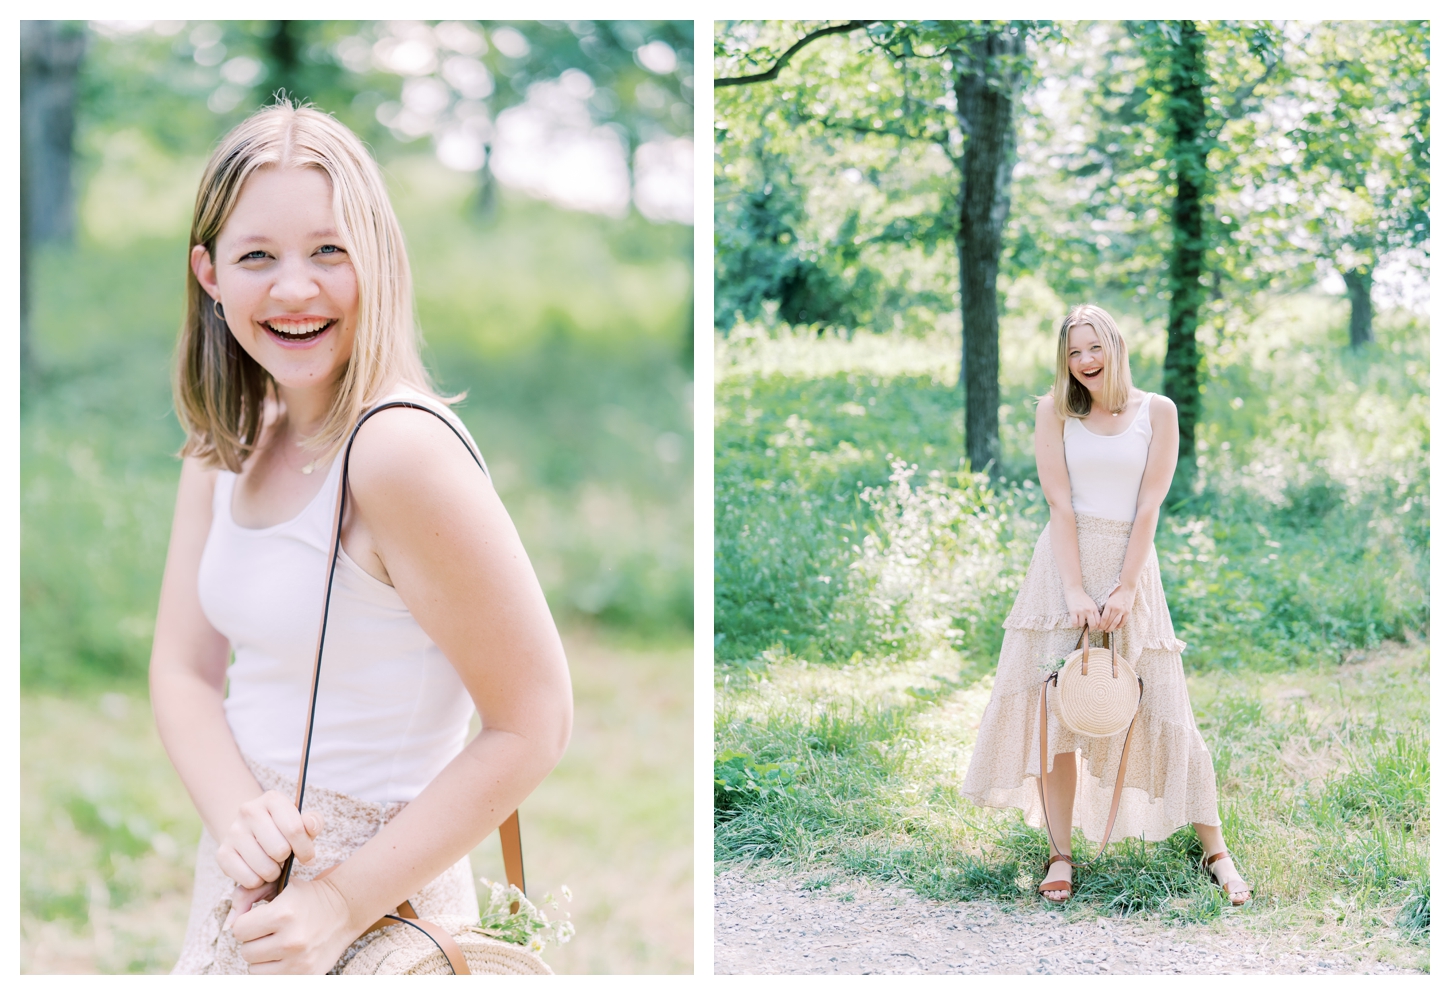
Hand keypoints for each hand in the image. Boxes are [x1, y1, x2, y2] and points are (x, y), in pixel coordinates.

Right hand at [216, 790, 323, 891]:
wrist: (250, 831)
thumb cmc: (282, 827)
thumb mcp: (301, 820)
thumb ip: (313, 822)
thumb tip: (311, 827)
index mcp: (272, 799)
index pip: (295, 829)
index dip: (305, 849)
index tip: (308, 858)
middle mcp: (249, 811)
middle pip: (279, 850)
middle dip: (287, 859)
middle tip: (284, 857)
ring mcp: (233, 832)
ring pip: (264, 867)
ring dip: (274, 872)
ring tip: (273, 864)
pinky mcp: (222, 853)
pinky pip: (249, 879)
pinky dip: (258, 881)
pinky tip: (259, 871)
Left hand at [230, 874, 357, 973]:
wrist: (344, 910)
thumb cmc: (306, 897)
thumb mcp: (279, 886)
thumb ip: (247, 896)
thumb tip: (230, 922)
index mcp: (283, 913)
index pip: (239, 929)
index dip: (246, 922)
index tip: (258, 919)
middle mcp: (291, 939)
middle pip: (246, 951)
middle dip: (254, 941)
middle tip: (270, 931)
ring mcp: (299, 961)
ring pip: (255, 969)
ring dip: (262, 958)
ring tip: (278, 944)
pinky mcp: (306, 975)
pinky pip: (271, 980)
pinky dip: (274, 970)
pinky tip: (286, 956)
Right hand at [1064, 587, 1100, 630]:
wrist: (1074, 590)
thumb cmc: (1083, 597)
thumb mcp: (1092, 604)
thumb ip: (1094, 612)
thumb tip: (1095, 623)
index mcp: (1094, 608)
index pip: (1098, 621)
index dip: (1096, 626)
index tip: (1093, 627)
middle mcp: (1089, 610)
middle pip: (1092, 625)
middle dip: (1090, 628)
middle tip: (1087, 628)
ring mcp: (1081, 611)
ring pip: (1082, 624)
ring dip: (1080, 624)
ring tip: (1079, 621)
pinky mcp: (1073, 611)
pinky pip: (1075, 623)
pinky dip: (1074, 624)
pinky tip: (1074, 622)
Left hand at [1099, 581, 1134, 631]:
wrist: (1127, 587)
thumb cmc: (1116, 591)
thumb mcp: (1108, 598)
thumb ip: (1105, 606)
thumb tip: (1100, 615)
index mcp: (1110, 605)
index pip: (1104, 618)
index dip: (1101, 624)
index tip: (1098, 626)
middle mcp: (1116, 609)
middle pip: (1109, 622)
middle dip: (1104, 627)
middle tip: (1101, 630)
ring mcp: (1123, 611)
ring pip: (1116, 623)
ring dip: (1111, 628)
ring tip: (1107, 630)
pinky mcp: (1128, 612)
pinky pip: (1123, 621)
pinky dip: (1119, 626)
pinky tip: (1116, 627)